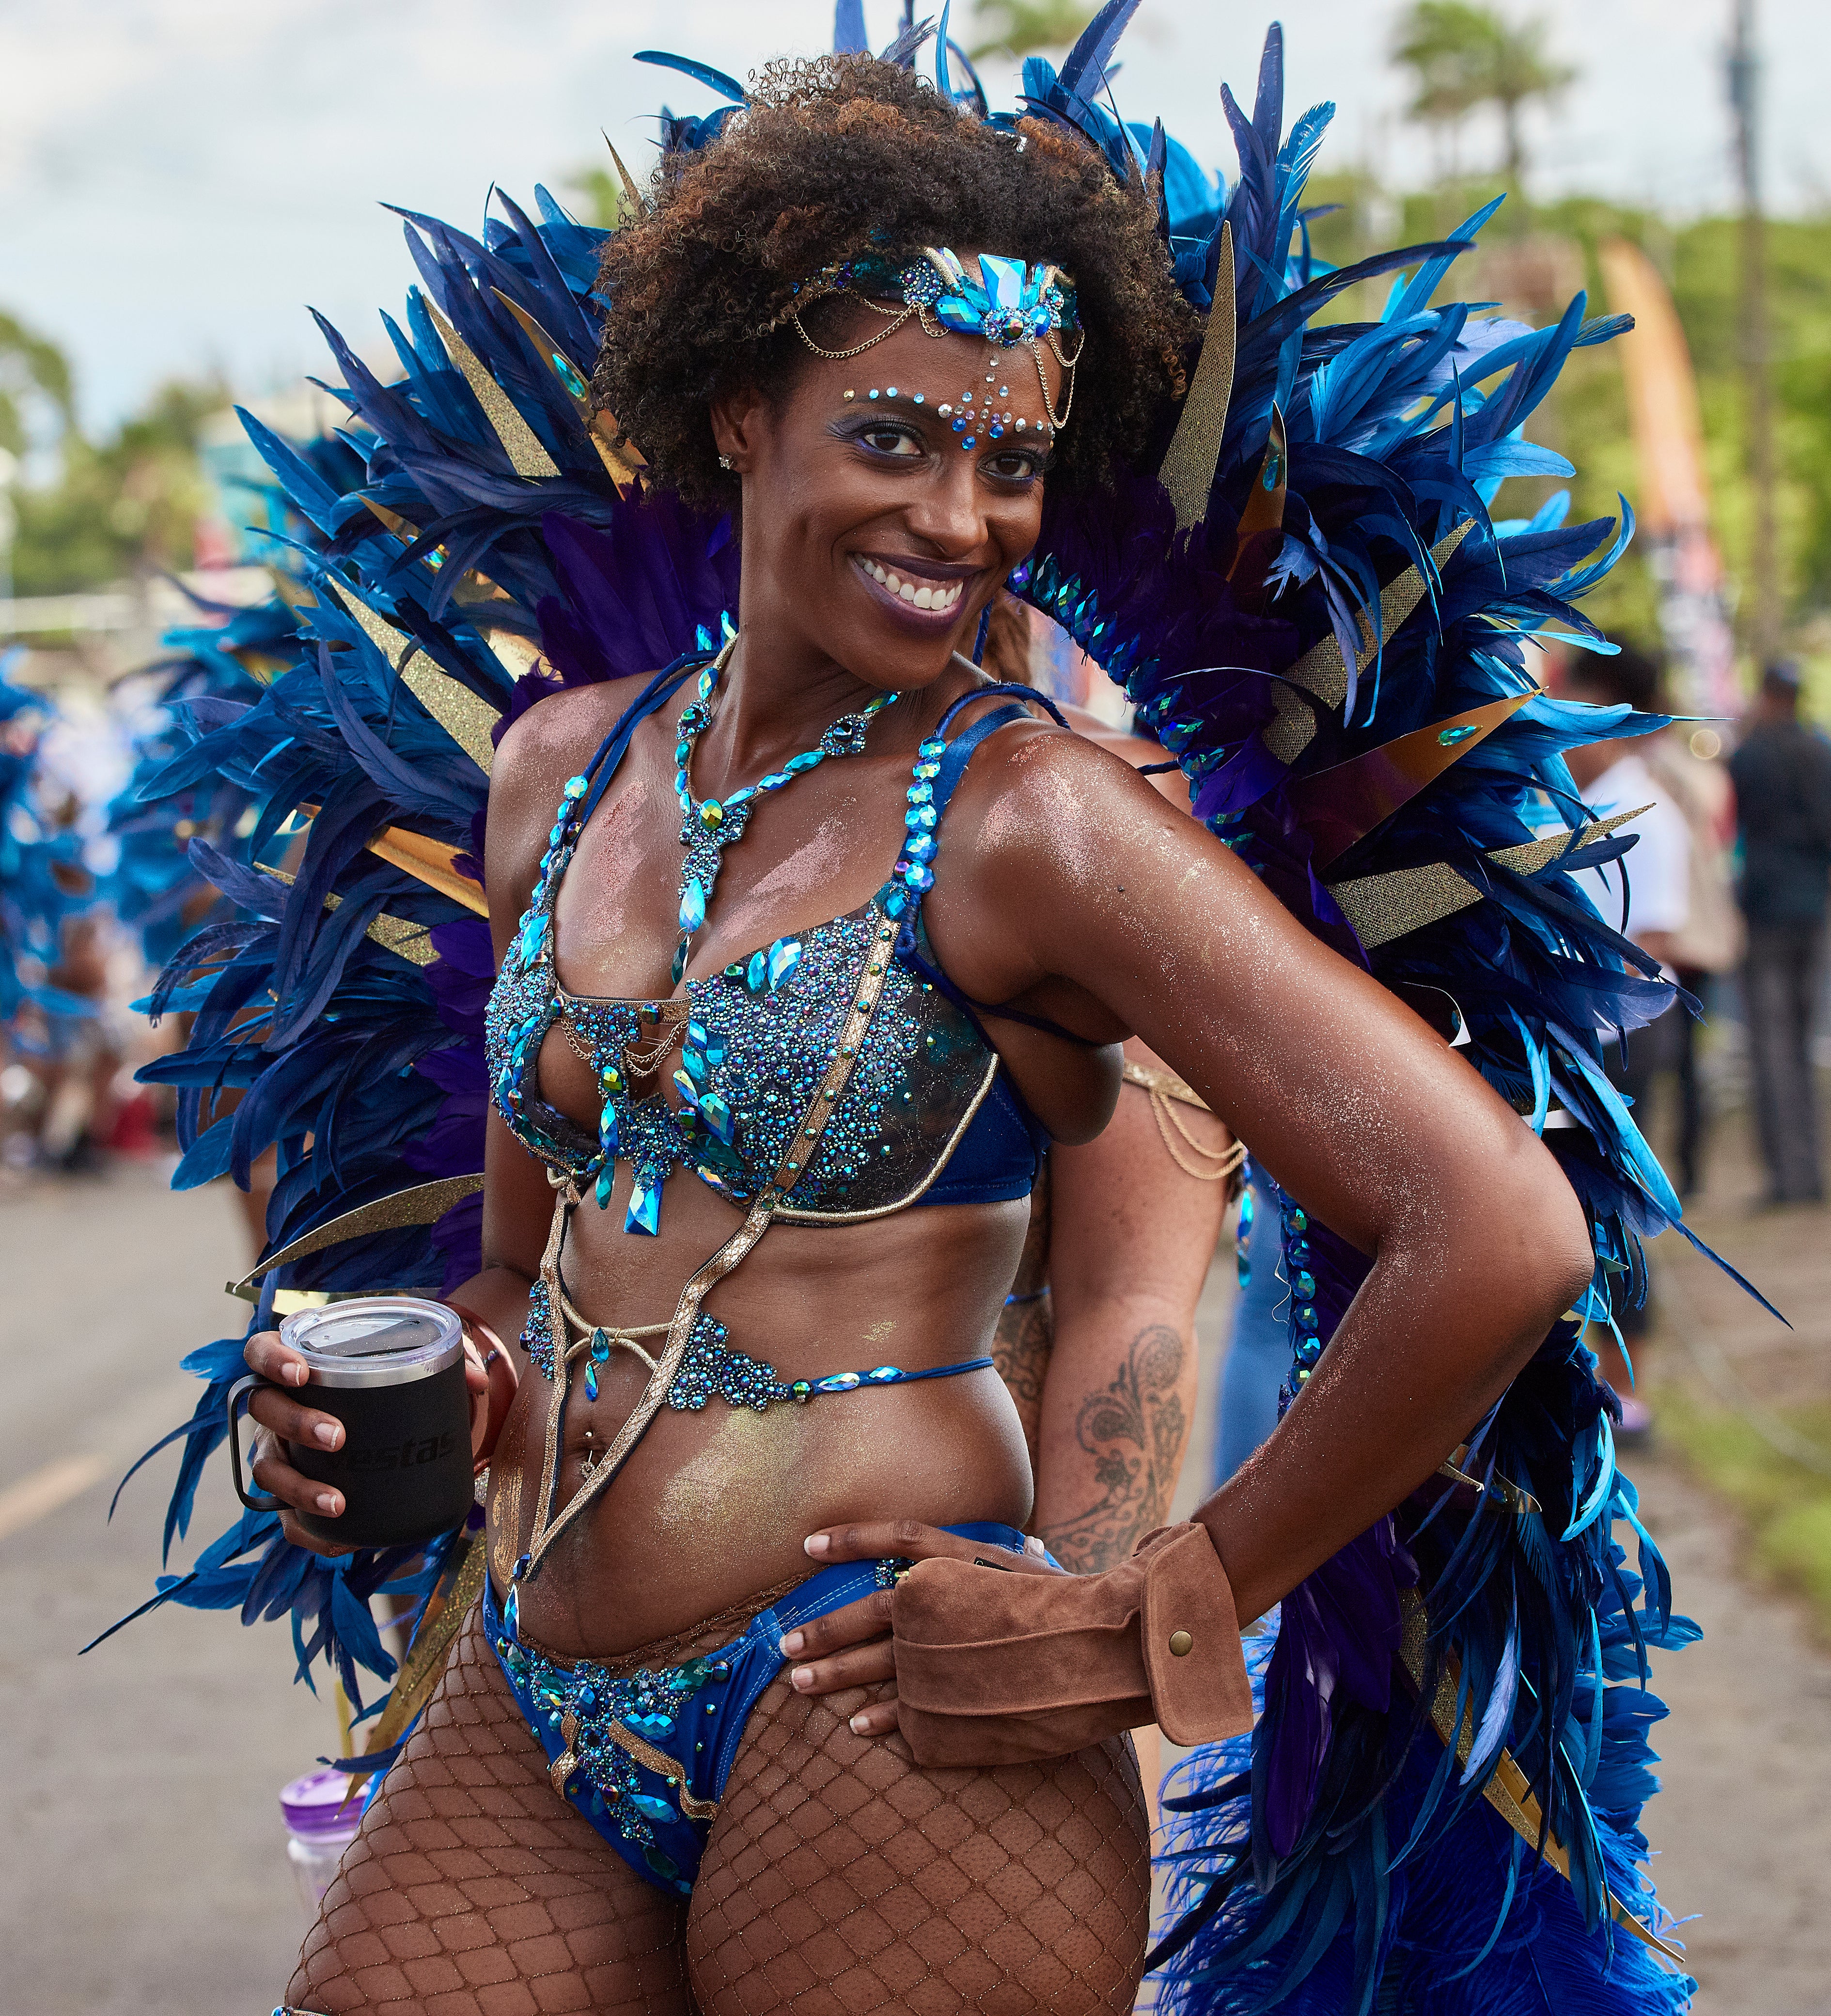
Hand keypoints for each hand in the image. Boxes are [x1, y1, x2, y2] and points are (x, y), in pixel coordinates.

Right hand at [241, 1327, 491, 1556]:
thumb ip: (441, 1361)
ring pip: (268, 1469)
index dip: (273, 1360)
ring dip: (299, 1488)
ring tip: (337, 1503)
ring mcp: (274, 1448)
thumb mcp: (406, 1360)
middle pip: (263, 1410)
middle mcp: (274, 1405)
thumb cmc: (380, 1377)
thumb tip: (477, 1382)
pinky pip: (285, 1517)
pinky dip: (309, 1532)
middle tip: (338, 1436)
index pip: (262, 1351)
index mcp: (293, 1362)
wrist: (373, 1416)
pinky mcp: (286, 1489)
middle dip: (297, 1423)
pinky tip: (341, 1543)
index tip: (301, 1373)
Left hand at [780, 1520, 1060, 1736]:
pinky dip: (875, 1721)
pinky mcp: (938, 1716)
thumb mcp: (1021, 1563)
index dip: (847, 1540)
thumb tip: (989, 1548)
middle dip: (820, 1632)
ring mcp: (925, 1667)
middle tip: (787, 1644)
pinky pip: (897, 1718)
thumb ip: (984, 1557)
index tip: (808, 1546)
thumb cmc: (1063, 1602)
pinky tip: (857, 1726)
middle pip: (860, 1617)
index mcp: (942, 1567)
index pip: (886, 1544)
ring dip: (831, 1677)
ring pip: (868, 1670)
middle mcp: (923, 1612)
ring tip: (801, 1683)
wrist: (1097, 1651)